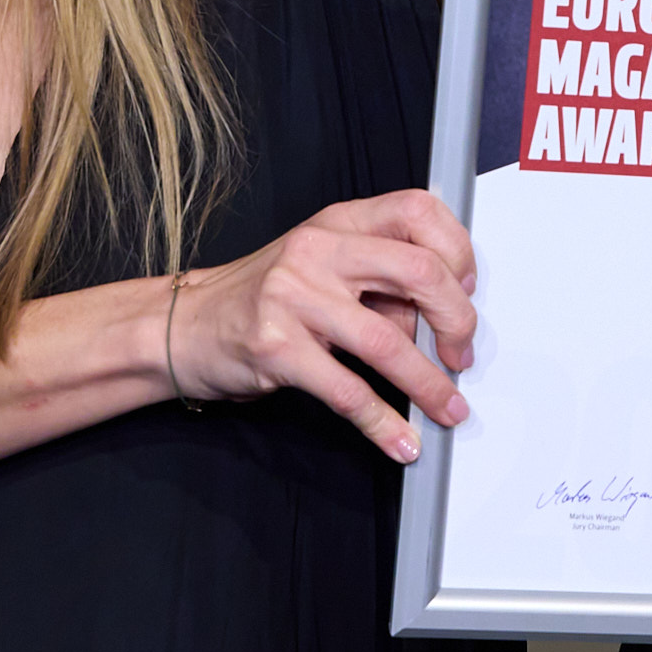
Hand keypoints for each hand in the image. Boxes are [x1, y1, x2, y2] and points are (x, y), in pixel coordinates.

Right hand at [167, 188, 478, 460]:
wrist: (185, 326)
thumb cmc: (263, 297)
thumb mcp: (321, 268)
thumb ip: (377, 282)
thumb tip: (437, 322)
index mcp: (338, 222)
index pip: (418, 211)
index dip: (457, 250)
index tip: (466, 290)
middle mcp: (318, 249)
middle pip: (418, 270)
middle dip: (457, 320)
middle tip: (462, 355)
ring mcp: (294, 297)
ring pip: (387, 341)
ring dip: (429, 384)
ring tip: (448, 409)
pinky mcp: (277, 347)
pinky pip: (347, 391)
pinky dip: (383, 423)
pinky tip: (400, 440)